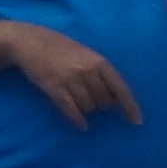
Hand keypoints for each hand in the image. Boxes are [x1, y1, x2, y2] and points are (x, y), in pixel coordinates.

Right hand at [5, 24, 140, 128]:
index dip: (130, 107)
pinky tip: (81, 125)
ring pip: (88, 107)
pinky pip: (71, 109)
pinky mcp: (54, 87)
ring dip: (86, 109)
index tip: (136, 122)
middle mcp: (87, 71)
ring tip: (78, 101)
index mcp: (99, 62)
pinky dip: (77, 120)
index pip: (121, 88)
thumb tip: (115, 98)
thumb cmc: (61, 48)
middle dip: (100, 104)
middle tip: (91, 98)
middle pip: (103, 101)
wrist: (30, 41)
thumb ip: (100, 72)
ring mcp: (70, 79)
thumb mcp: (86, 55)